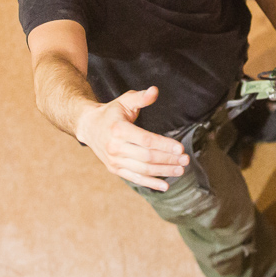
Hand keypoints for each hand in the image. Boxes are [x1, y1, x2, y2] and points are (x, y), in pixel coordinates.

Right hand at [74, 86, 188, 191]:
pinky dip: (150, 183)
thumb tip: (155, 91)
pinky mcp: (115, 169)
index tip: (180, 147)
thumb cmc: (111, 112)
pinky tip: (165, 185)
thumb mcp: (125, 100)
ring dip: (163, 171)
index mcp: (118, 129)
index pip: (145, 140)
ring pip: (142, 170)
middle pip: (146, 157)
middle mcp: (115, 147)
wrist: (89, 127)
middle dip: (168, 159)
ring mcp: (114, 160)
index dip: (164, 145)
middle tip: (186, 159)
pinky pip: (134, 178)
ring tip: (180, 170)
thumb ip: (141, 97)